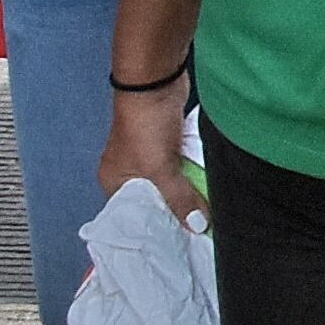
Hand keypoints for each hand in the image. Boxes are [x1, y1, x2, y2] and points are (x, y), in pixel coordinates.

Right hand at [99, 89, 204, 226]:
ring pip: (173, 183)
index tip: (180, 242)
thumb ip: (178, 198)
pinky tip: (210, 187)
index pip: (134, 215)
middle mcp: (130, 172)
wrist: (157, 82)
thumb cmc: (145, 125)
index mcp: (114, 182)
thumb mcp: (160, 168)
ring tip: (208, 214)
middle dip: (176, 211)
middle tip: (200, 230)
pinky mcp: (170, 144)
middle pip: (156, 200)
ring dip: (189, 192)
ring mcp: (151, 157)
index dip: (156, 227)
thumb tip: (198, 226)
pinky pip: (184, 166)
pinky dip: (194, 174)